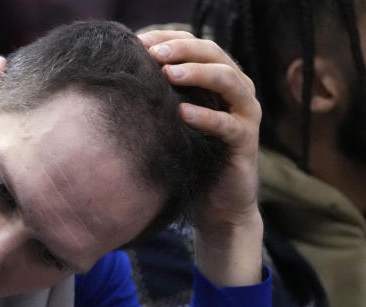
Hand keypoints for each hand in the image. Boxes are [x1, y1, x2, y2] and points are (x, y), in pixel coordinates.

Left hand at [139, 30, 263, 286]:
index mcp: (218, 81)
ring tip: (168, 73)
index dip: (169, 38)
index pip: (196, 45)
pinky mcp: (246, 142)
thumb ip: (159, 98)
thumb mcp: (171, 125)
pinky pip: (228, 124)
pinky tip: (182, 113)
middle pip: (214, 53)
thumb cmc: (189, 161)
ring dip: (198, 72)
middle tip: (152, 52)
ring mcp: (245, 115)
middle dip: (182, 48)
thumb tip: (119, 78)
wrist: (217, 208)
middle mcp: (237, 91)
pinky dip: (206, 116)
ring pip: (229, 80)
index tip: (138, 40)